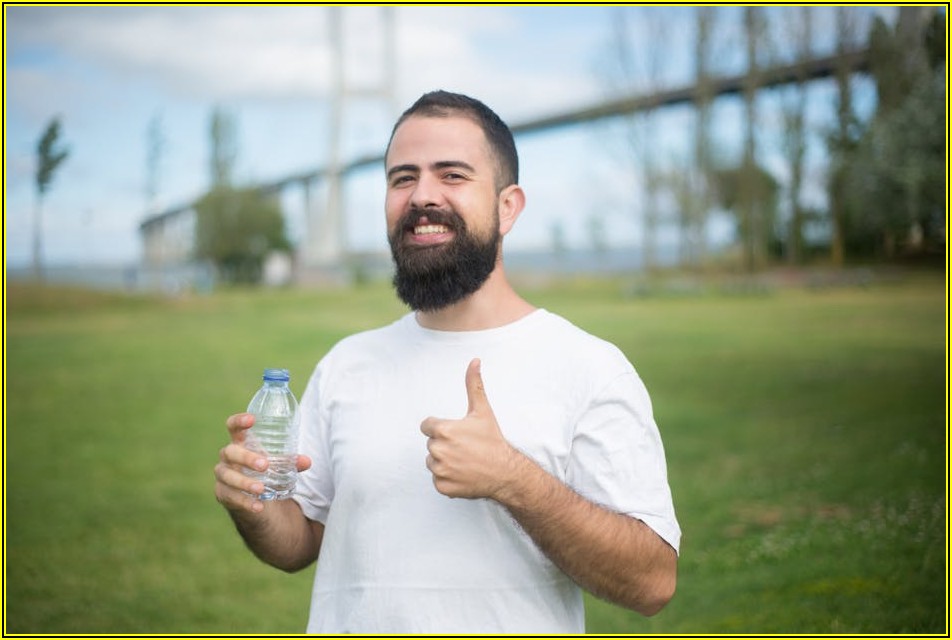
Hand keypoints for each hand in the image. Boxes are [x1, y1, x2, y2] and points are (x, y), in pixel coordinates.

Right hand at [214, 412, 310, 513]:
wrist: (256, 498)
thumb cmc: (265, 471)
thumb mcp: (278, 465)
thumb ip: (291, 462)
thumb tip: (306, 461)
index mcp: (240, 443)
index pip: (233, 427)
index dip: (239, 421)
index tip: (252, 419)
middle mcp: (228, 457)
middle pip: (230, 452)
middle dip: (246, 458)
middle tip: (264, 465)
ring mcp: (223, 475)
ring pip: (227, 476)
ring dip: (244, 482)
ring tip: (261, 489)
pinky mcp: (223, 494)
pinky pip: (230, 496)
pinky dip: (245, 502)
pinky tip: (258, 506)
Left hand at [421, 359, 518, 499]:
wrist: (506, 471)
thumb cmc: (493, 440)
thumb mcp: (482, 411)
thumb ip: (474, 384)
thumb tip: (475, 360)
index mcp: (443, 430)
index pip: (427, 426)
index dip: (443, 427)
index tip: (458, 433)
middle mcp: (437, 450)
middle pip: (431, 444)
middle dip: (445, 444)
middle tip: (465, 447)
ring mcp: (440, 470)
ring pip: (433, 462)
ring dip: (445, 461)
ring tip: (465, 460)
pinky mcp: (442, 486)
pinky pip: (438, 479)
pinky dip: (448, 478)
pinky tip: (464, 474)